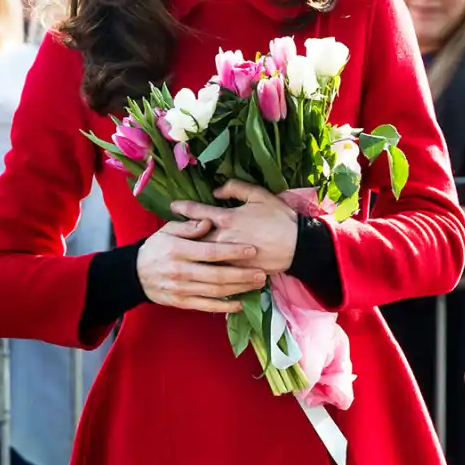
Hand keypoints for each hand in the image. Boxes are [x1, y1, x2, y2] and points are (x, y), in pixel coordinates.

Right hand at [136, 214, 266, 313]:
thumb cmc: (156, 248)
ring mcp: (181, 289)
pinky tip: (240, 304)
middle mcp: (180, 271)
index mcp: (178, 250)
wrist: (134, 274)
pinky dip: (224, 307)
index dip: (233, 252)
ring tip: (256, 284)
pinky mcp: (182, 302)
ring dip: (238, 289)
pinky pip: (206, 306)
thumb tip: (210, 221)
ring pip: (215, 291)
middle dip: (242, 274)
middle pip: (217, 274)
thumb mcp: (168, 230)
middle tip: (262, 272)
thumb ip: (189, 226)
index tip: (252, 250)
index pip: (210, 252)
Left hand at [173, 180, 298, 276]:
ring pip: (205, 259)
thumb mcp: (259, 195)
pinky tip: (198, 275)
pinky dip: (208, 273)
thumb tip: (216, 190)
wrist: (298, 244)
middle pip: (196, 239)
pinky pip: (219, 273)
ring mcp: (230, 257)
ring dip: (191, 258)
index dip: (184, 208)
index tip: (172, 206)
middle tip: (166, 238)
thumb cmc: (279, 217)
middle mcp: (225, 238)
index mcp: (228, 218)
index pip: (199, 213)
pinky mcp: (238, 271)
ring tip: (178, 258)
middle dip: (181, 238)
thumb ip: (236, 188)